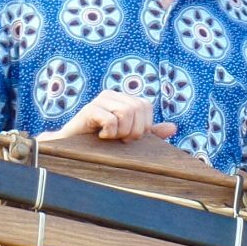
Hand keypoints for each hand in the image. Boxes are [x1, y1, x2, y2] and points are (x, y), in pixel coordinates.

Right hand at [48, 92, 175, 144]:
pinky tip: (100, 136)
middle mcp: (112, 95)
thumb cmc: (102, 144)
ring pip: (127, 112)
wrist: (73, 150)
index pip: (146, 106)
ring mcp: (99, 100)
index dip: (143, 126)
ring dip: (121, 132)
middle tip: (120, 139)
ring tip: (110, 137)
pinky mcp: (89, 109)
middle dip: (133, 130)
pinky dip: (110, 133)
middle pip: (138, 108)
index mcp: (123, 99)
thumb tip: (173, 128)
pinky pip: (111, 119)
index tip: (129, 137)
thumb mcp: (129, 137)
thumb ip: (150, 132)